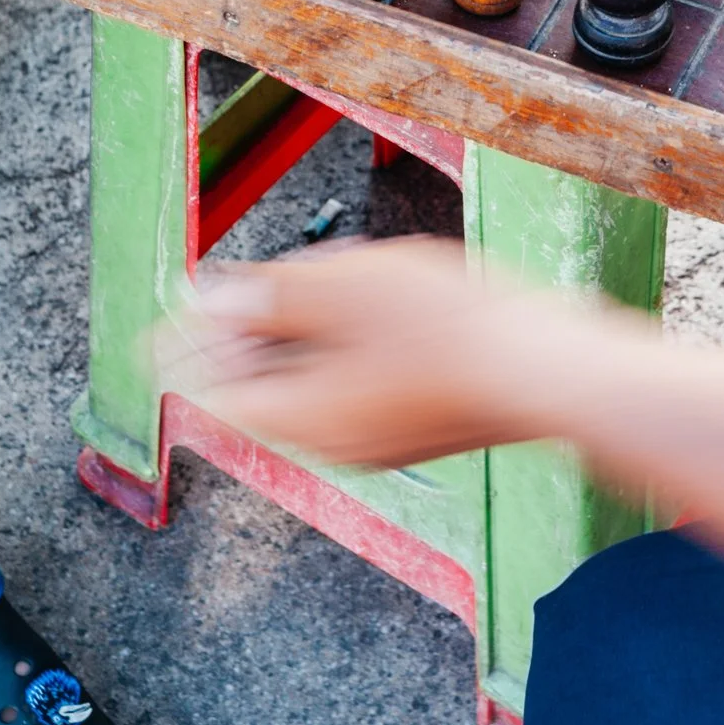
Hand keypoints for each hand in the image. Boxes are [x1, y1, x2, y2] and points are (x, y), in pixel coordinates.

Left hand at [192, 238, 638, 467]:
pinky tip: (370, 304)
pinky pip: (358, 387)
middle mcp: (333, 443)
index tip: (172, 311)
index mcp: (300, 416)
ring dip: (300, 335)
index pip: (212, 389)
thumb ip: (270, 297)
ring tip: (308, 282)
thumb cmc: (451, 328)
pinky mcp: (421, 425)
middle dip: (246, 335)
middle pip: (262, 389)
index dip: (187, 344)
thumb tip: (211, 301)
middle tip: (234, 286)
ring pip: (313, 385)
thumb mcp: (344, 290)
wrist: (552, 371)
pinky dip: (345, 347)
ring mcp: (381, 441)